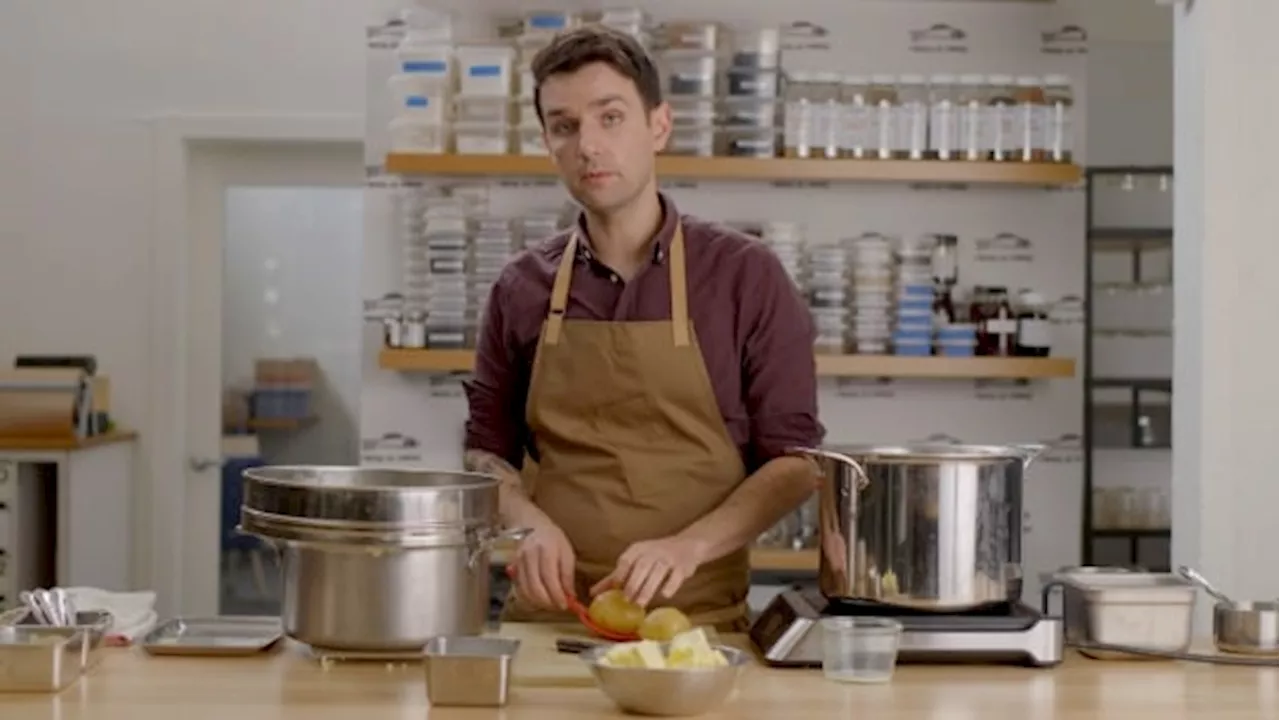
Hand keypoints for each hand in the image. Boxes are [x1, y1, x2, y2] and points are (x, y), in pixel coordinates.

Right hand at [512, 521, 575, 611]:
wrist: (531, 525)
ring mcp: (518, 563)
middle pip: (535, 587)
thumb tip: (570, 596)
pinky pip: (519, 589)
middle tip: (557, 607)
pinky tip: (539, 600)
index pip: (549, 578)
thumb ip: (568, 575)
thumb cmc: (553, 539)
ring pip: (525, 590)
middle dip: (547, 602)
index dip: (556, 595)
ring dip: (538, 603)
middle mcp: (529, 556)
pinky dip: (529, 599)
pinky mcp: (513, 568)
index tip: (564, 605)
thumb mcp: (567, 552)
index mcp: (546, 550)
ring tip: (550, 604)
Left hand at [589, 536, 706, 608]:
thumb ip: (615, 577)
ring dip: (648, 588)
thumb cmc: (654, 556)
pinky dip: (670, 585)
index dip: (621, 573)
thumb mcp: (634, 561)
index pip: (626, 559)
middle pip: (641, 566)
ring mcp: (668, 557)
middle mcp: (652, 551)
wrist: (686, 545)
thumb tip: (592, 592)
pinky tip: (664, 595)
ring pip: (658, 571)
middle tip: (628, 600)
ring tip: (640, 604)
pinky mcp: (682, 566)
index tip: (617, 588)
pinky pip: (676, 575)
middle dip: (633, 583)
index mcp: (638, 549)